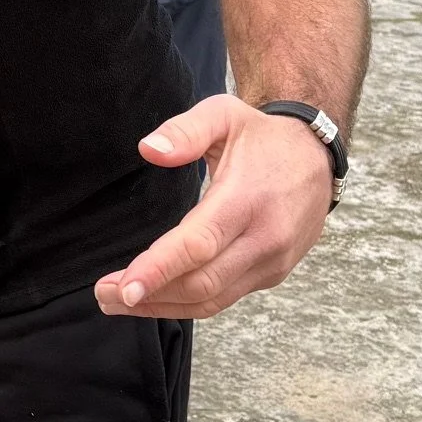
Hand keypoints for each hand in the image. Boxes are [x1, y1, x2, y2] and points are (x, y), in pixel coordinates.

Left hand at [94, 95, 333, 320]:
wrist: (317, 156)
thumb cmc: (263, 136)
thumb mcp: (223, 115)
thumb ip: (185, 131)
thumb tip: (148, 150)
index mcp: (246, 199)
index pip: (199, 245)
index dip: (159, 269)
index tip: (123, 287)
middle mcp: (264, 237)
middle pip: (201, 282)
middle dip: (149, 295)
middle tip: (104, 295)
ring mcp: (273, 261)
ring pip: (213, 299)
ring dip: (164, 306)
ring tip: (119, 303)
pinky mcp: (273, 273)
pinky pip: (226, 298)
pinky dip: (188, 304)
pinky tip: (158, 299)